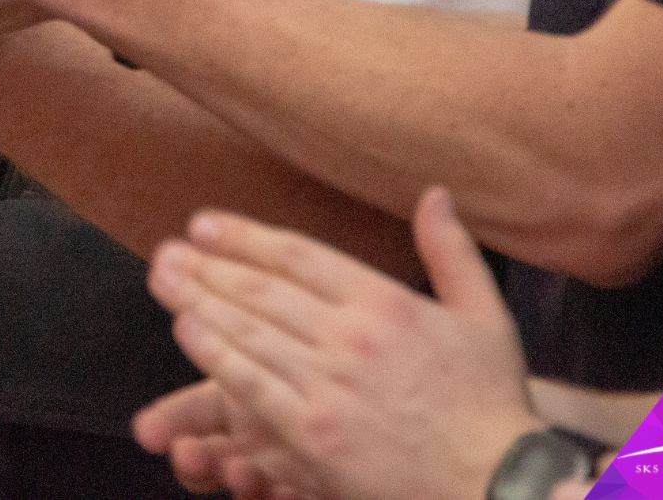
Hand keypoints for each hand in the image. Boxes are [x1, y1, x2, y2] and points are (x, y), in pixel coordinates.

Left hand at [146, 188, 541, 499]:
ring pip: (248, 330)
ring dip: (198, 301)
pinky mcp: (313, 433)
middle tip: (166, 250)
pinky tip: (186, 331)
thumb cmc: (491, 404)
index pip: (299, 255)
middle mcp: (352, 336)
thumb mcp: (485, 317)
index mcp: (387, 303)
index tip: (204, 224)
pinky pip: (252, 385)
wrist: (498, 486)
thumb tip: (434, 193)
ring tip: (164, 280)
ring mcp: (329, 385)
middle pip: (262, 288)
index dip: (245, 236)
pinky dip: (214, 355)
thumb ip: (451, 252)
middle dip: (207, 265)